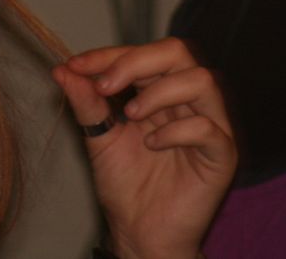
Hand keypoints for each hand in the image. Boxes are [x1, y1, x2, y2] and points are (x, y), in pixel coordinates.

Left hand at [52, 38, 235, 258]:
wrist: (139, 233)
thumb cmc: (126, 185)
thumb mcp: (99, 137)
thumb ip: (86, 103)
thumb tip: (62, 70)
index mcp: (160, 90)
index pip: (144, 53)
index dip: (109, 55)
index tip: (75, 66)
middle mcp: (188, 101)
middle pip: (178, 52)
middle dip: (135, 62)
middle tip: (104, 85)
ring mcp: (210, 125)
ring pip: (202, 80)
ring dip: (159, 92)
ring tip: (131, 115)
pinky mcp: (222, 156)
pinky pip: (209, 128)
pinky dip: (177, 131)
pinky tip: (152, 144)